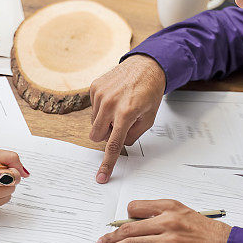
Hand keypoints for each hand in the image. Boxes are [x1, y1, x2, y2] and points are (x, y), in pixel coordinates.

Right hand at [89, 54, 164, 182]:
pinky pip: (93, 108)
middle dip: (106, 135)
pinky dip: (103, 108)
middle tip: (121, 125)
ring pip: (94, 122)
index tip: (101, 176)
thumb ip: (133, 135)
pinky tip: (115, 98)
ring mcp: (100, 94)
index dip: (107, 163)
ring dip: (105, 121)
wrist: (146, 65)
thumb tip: (119, 144)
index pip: (113, 144)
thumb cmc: (149, 91)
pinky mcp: (94, 87)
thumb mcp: (149, 118)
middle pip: (96, 135)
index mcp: (126, 113)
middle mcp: (109, 103)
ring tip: (120, 107)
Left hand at [92, 200, 231, 242]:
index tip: (113, 227)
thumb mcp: (181, 211)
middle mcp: (168, 224)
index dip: (122, 218)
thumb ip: (158, 212)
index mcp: (169, 208)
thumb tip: (133, 219)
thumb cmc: (203, 230)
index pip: (135, 209)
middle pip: (130, 230)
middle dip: (110, 238)